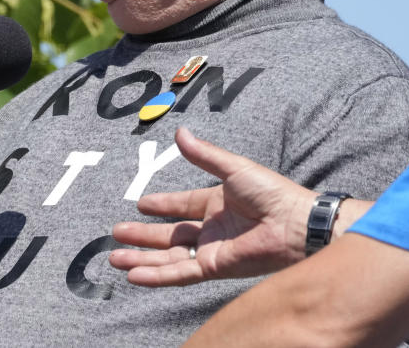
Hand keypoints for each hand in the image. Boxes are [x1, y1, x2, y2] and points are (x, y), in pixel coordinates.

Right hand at [109, 127, 315, 286]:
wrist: (295, 224)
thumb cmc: (272, 193)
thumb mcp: (233, 168)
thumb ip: (203, 155)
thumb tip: (179, 132)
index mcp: (215, 204)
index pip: (181, 206)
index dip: (161, 205)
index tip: (140, 204)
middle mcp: (211, 229)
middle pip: (168, 235)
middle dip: (141, 236)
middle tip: (116, 233)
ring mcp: (211, 250)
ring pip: (168, 258)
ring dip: (141, 258)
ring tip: (114, 258)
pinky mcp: (214, 267)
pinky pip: (179, 273)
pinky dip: (156, 275)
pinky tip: (134, 274)